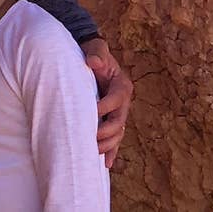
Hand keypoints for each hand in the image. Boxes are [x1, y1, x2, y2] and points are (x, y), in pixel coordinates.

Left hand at [81, 37, 132, 167]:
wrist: (92, 58)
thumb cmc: (94, 53)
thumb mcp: (96, 49)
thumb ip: (96, 53)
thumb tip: (93, 61)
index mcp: (122, 86)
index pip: (115, 99)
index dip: (104, 107)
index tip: (90, 112)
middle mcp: (123, 102)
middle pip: (119, 121)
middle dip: (106, 132)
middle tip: (91, 138)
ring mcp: (118, 113)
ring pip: (117, 133)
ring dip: (107, 145)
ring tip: (94, 153)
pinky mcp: (111, 119)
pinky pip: (114, 138)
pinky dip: (111, 151)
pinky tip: (106, 164)